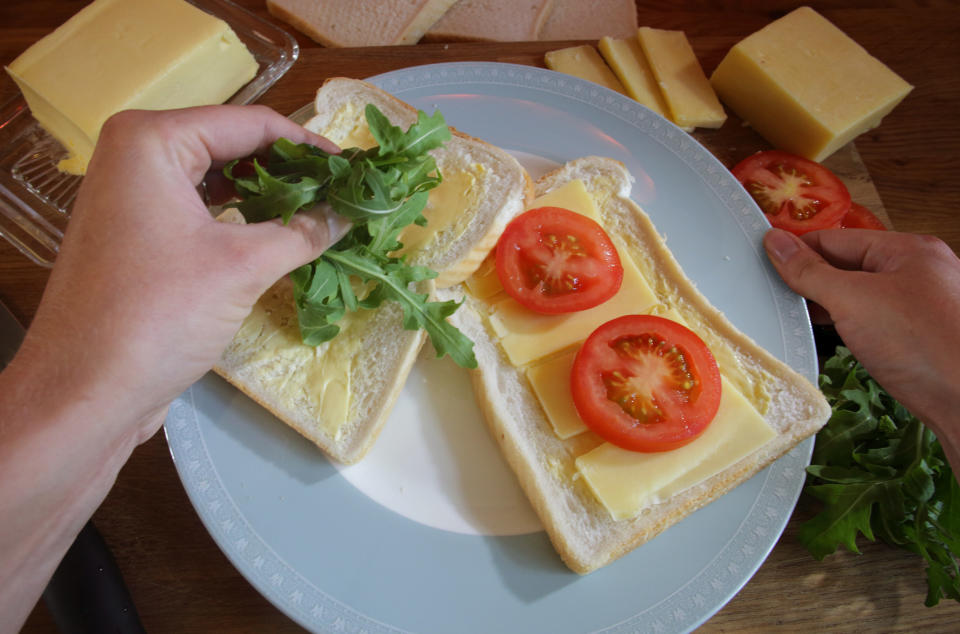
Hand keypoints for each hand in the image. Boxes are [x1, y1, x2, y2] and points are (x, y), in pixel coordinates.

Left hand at [0, 105, 343, 629]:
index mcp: (152, 141)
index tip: (356, 169)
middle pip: (232, 147)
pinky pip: (201, 211)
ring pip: (218, 181)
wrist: (86, 392)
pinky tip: (279, 237)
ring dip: (268, 198)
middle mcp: (135, 157)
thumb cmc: (159, 315)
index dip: (309, 146)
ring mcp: (132, 197)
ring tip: (322, 216)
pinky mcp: (136, 235)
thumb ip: (305, 231)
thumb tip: (353, 212)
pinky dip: (241, 221)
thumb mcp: (243, 266)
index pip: (249, 123)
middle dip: (290, 172)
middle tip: (344, 194)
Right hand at [763, 227, 959, 469]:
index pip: (836, 238)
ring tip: (792, 316)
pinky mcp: (918, 336)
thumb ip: (810, 271)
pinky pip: (872, 319)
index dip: (797, 249)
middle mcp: (917, 271)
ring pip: (859, 294)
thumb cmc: (919, 343)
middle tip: (770, 293)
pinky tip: (827, 336)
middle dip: (811, 278)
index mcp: (907, 249)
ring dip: (827, 304)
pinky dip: (847, 324)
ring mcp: (920, 305)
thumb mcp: (853, 300)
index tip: (759, 262)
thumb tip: (775, 242)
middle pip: (848, 264)